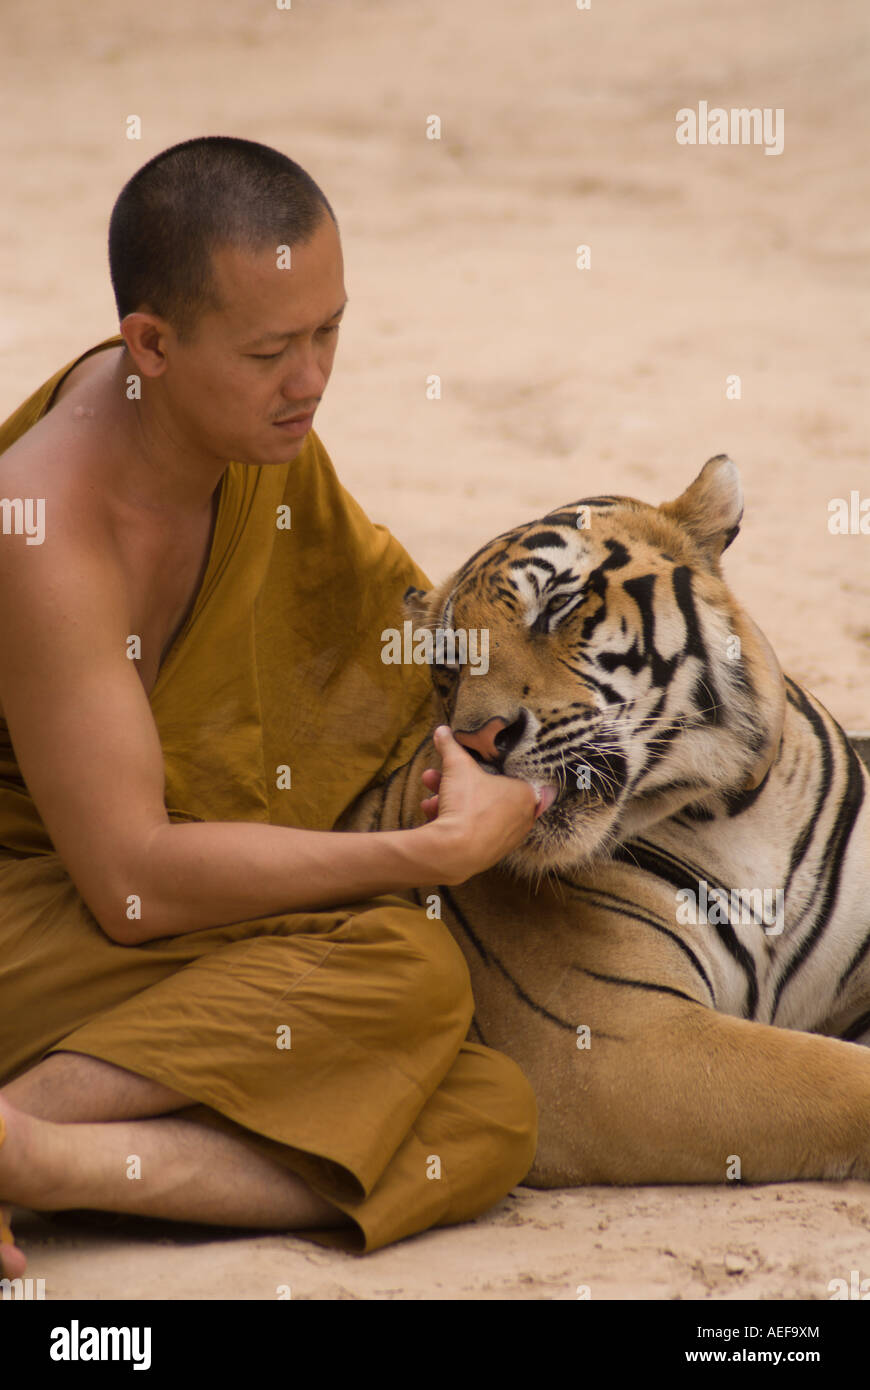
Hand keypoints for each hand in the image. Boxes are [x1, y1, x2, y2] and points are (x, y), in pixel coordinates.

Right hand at [418, 725, 545, 882]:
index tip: (478, 764)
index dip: (493, 766)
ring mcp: (507, 839)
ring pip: (477, 812)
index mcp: (526, 793)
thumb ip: (451, 747)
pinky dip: (453, 822)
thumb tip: (442, 731)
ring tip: (430, 796)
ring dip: (451, 801)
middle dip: (459, 782)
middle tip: (441, 775)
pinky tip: (431, 813)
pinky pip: (472, 831)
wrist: (453, 852)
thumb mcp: (457, 767)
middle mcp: (522, 818)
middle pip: (488, 792)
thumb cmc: (467, 805)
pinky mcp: (490, 854)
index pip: (516, 773)